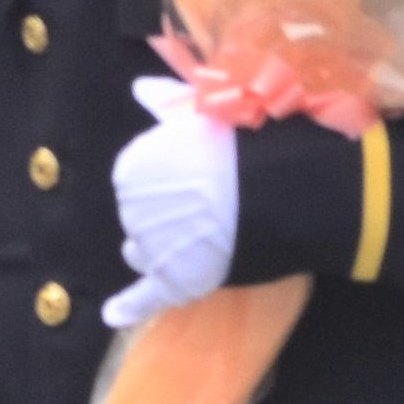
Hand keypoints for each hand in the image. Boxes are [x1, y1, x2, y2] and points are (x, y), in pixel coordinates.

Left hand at [104, 76, 242, 330]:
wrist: (290, 189)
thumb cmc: (251, 144)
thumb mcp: (205, 113)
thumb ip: (165, 104)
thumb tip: (138, 87)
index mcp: (133, 167)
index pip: (137, 182)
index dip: (168, 183)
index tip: (199, 179)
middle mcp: (132, 208)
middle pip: (140, 218)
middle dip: (166, 216)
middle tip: (211, 207)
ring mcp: (154, 247)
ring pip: (146, 254)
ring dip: (162, 252)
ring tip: (203, 241)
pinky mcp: (178, 282)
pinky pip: (146, 298)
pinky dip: (127, 308)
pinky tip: (113, 315)